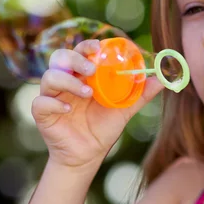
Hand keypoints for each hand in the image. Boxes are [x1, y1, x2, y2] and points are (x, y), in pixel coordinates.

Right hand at [31, 39, 164, 168]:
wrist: (88, 156)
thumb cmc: (103, 128)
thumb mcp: (125, 109)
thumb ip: (141, 94)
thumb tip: (163, 79)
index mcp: (83, 76)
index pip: (80, 52)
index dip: (87, 46)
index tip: (99, 48)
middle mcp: (66, 82)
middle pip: (61, 58)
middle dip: (75, 59)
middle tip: (91, 69)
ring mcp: (52, 96)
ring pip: (49, 77)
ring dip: (67, 81)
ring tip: (87, 93)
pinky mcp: (43, 114)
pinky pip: (40, 103)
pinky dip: (53, 103)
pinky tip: (67, 109)